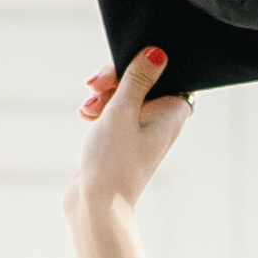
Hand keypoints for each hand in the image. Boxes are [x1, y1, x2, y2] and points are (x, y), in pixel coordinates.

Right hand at [73, 42, 191, 242]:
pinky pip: (114, 111)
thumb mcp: (122, 111)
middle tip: (95, 85)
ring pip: (124, 95)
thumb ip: (137, 78)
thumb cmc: (113, 161)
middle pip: (142, 80)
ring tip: (87, 109)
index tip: (117, 69)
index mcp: (172, 112)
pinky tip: (85, 115)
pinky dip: (100, 109)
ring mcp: (142, 131)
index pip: (165, 72)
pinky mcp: (123, 139)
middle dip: (115, 79)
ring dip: (103, 95)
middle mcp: (162, 120)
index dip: (141, 63)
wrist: (95, 205)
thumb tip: (157, 52)